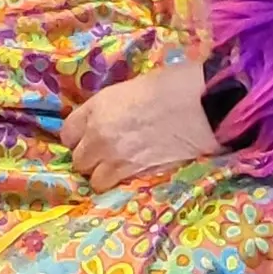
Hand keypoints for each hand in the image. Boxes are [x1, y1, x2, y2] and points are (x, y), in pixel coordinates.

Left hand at [62, 54, 223, 193]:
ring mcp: (118, 159)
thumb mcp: (131, 88)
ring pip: (95, 179)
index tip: (89, 138)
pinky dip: (123, 184)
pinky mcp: (138, 176)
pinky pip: (118, 187)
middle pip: (78, 160)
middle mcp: (100, 135)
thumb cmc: (174, 86)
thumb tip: (106, 120)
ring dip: (105, 175)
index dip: (79, 137)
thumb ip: (110, 109)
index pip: (67, 133)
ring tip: (122, 168)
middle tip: (107, 154)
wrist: (205, 106)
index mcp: (97, 108)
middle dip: (91, 158)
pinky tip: (136, 174)